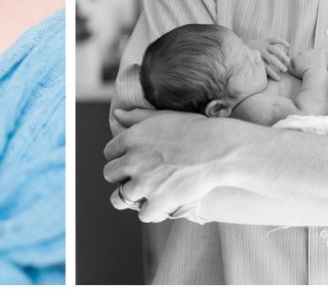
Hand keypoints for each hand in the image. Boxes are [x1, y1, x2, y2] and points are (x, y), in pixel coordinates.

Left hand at [104, 108, 235, 222]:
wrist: (218, 149)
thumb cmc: (194, 129)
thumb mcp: (162, 116)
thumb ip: (136, 116)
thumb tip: (116, 114)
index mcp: (131, 138)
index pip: (110, 152)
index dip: (120, 157)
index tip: (130, 160)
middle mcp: (132, 161)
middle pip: (110, 174)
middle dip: (120, 176)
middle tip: (135, 178)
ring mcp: (144, 183)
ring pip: (119, 198)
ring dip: (130, 197)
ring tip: (142, 196)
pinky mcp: (158, 202)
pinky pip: (143, 214)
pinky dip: (151, 212)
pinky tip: (160, 206)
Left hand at [248, 37, 289, 80]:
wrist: (239, 47)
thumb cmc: (248, 61)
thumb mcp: (251, 66)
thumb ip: (258, 72)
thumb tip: (262, 83)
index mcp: (257, 60)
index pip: (266, 68)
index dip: (273, 74)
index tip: (279, 79)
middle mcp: (260, 52)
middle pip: (271, 59)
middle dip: (278, 65)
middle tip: (285, 70)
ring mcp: (263, 45)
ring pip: (275, 50)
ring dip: (282, 55)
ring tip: (288, 60)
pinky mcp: (266, 40)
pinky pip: (275, 40)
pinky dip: (282, 41)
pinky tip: (288, 46)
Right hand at [290, 48, 326, 76]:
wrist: (314, 74)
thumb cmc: (304, 75)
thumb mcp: (293, 72)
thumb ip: (289, 68)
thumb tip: (287, 65)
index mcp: (296, 57)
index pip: (296, 58)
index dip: (298, 64)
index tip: (302, 69)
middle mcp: (303, 52)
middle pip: (304, 54)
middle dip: (305, 59)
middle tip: (309, 67)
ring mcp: (311, 51)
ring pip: (312, 52)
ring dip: (313, 56)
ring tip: (316, 63)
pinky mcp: (319, 52)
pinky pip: (321, 49)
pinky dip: (322, 52)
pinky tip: (323, 55)